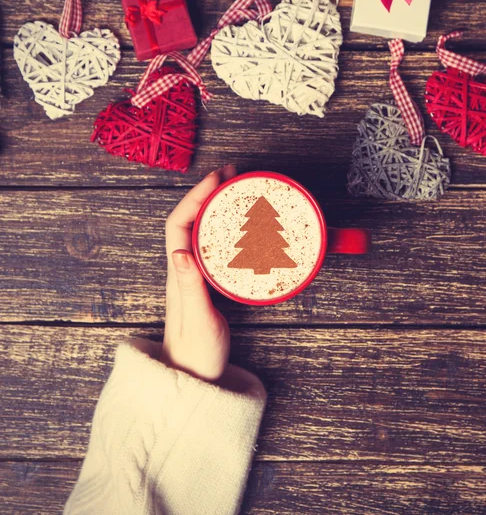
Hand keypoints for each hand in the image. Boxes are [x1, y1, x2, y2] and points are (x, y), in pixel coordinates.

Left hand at [161, 165, 236, 380]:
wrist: (193, 377)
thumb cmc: (195, 353)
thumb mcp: (197, 320)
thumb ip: (190, 288)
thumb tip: (181, 251)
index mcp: (179, 273)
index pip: (179, 224)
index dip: (195, 197)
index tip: (216, 179)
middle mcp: (183, 269)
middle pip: (190, 219)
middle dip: (207, 192)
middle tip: (232, 175)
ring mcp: (195, 276)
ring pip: (202, 230)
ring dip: (216, 206)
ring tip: (236, 190)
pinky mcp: (208, 283)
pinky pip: (214, 245)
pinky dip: (226, 227)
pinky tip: (241, 226)